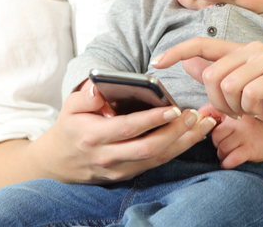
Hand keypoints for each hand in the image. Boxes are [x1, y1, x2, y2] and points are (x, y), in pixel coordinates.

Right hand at [29, 79, 216, 183]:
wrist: (59, 163)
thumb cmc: (70, 128)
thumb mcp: (69, 107)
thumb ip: (85, 96)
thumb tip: (101, 88)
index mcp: (93, 136)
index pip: (128, 128)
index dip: (153, 120)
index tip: (173, 107)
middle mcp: (108, 156)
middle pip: (148, 148)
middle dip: (175, 133)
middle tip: (195, 115)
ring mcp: (119, 169)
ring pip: (157, 159)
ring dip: (183, 143)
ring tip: (203, 125)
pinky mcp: (128, 175)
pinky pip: (156, 164)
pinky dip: (176, 150)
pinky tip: (192, 136)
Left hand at [153, 37, 262, 135]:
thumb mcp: (243, 94)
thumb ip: (218, 77)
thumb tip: (188, 62)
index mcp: (240, 52)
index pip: (202, 45)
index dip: (177, 51)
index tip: (157, 62)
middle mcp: (252, 50)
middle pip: (211, 74)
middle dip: (216, 101)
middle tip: (233, 112)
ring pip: (227, 84)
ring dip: (233, 107)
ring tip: (248, 111)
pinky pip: (248, 92)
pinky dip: (250, 108)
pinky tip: (262, 110)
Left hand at [201, 104, 262, 169]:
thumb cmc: (249, 129)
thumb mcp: (235, 116)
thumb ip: (216, 112)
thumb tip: (197, 115)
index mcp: (233, 112)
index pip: (210, 118)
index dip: (207, 128)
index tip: (214, 134)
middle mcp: (238, 122)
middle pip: (215, 136)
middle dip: (217, 144)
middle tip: (225, 146)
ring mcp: (245, 135)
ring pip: (222, 148)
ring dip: (222, 155)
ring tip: (229, 154)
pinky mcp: (250, 149)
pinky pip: (231, 159)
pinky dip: (227, 163)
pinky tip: (229, 163)